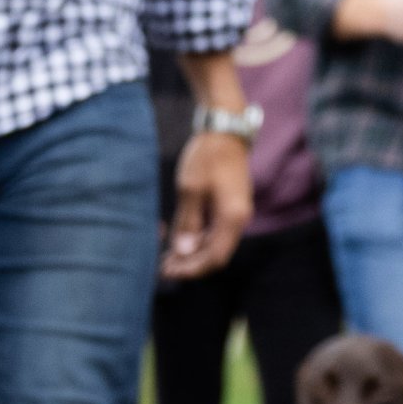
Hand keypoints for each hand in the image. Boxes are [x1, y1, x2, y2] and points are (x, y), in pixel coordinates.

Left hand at [163, 131, 251, 281]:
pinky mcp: (230, 206)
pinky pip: (215, 231)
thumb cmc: (207, 157)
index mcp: (232, 218)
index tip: (169, 272)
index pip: (215, 257)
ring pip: (215, 244)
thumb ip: (188, 222)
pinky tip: (180, 242)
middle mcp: (239, 219)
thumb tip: (183, 252)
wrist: (225, 131)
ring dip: (193, 254)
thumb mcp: (191, 189)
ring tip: (168, 259)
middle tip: (163, 269)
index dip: (193, 269)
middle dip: (190, 264)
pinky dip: (198, 240)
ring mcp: (236, 213)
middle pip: (216, 254)